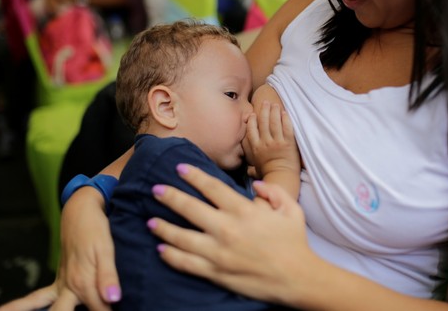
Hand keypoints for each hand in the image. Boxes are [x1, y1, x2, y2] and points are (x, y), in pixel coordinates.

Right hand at [0, 187, 120, 310]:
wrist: (80, 210)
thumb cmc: (96, 229)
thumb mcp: (106, 249)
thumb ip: (108, 276)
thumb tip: (114, 298)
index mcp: (83, 281)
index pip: (100, 310)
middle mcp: (69, 286)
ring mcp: (61, 285)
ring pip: (38, 307)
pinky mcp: (58, 282)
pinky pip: (34, 298)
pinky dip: (18, 306)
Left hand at [148, 164, 312, 304]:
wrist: (297, 279)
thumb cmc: (294, 243)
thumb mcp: (291, 209)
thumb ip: (273, 191)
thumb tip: (255, 184)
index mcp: (244, 211)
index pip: (212, 187)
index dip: (194, 176)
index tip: (179, 168)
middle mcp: (227, 229)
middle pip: (189, 208)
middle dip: (169, 196)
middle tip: (155, 190)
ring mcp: (218, 252)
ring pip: (181, 237)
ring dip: (163, 227)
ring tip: (150, 221)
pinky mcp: (216, 273)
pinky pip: (186, 263)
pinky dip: (171, 256)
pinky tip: (161, 249)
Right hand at [243, 100, 299, 178]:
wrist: (282, 178)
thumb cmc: (269, 175)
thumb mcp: (256, 170)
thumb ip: (251, 168)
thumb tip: (247, 170)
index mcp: (256, 148)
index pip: (251, 129)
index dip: (252, 120)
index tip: (253, 114)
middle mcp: (265, 143)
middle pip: (263, 122)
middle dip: (264, 110)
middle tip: (266, 102)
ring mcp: (277, 142)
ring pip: (274, 122)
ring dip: (274, 111)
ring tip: (275, 104)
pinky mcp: (288, 142)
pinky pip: (287, 127)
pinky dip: (285, 119)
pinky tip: (285, 113)